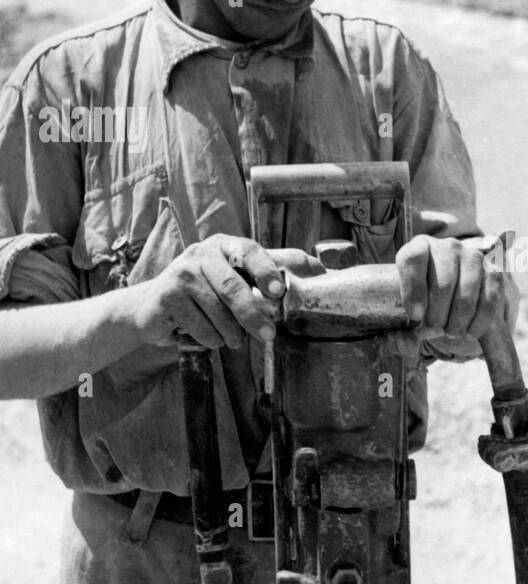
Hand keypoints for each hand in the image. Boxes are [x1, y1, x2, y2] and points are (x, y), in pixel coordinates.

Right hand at [129, 234, 289, 348]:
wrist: (153, 307)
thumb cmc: (205, 292)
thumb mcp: (236, 276)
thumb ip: (273, 269)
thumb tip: (319, 268)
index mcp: (226, 245)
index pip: (250, 250)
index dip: (266, 269)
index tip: (277, 291)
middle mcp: (202, 253)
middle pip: (233, 287)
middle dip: (252, 315)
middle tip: (268, 335)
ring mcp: (182, 273)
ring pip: (219, 313)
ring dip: (230, 334)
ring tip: (229, 336)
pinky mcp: (167, 296)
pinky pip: (202, 327)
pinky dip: (210, 339)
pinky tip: (201, 332)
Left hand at [394, 234, 518, 340]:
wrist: (454, 288)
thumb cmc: (424, 299)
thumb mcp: (407, 308)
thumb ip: (400, 332)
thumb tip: (406, 345)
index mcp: (419, 248)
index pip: (414, 259)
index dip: (413, 289)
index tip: (415, 316)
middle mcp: (447, 247)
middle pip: (443, 282)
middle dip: (437, 315)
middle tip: (433, 331)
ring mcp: (473, 256)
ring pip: (467, 292)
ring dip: (458, 320)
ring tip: (451, 333)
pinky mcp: (493, 271)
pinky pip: (490, 298)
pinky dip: (479, 320)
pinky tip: (470, 332)